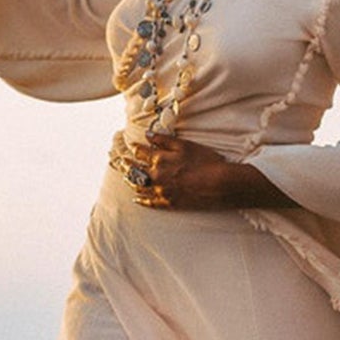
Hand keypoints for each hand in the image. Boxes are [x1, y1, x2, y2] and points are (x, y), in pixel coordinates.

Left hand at [126, 134, 295, 210]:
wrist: (220, 184)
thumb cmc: (206, 161)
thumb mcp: (185, 145)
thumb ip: (164, 140)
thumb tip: (148, 135)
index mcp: (160, 159)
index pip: (141, 152)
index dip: (134, 148)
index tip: (129, 145)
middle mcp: (157, 176)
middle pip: (135, 170)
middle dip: (126, 164)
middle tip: (119, 161)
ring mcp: (162, 191)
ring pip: (140, 186)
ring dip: (131, 181)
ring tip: (124, 178)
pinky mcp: (169, 203)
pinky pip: (150, 202)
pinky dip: (142, 200)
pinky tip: (137, 198)